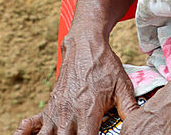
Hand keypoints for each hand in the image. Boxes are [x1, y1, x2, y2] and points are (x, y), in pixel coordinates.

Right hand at [14, 32, 137, 133]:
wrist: (85, 44)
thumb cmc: (104, 65)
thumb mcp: (122, 85)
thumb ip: (129, 108)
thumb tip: (138, 125)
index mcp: (88, 112)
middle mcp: (69, 115)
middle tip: (82, 134)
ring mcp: (56, 111)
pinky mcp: (48, 107)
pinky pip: (32, 125)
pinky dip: (31, 133)